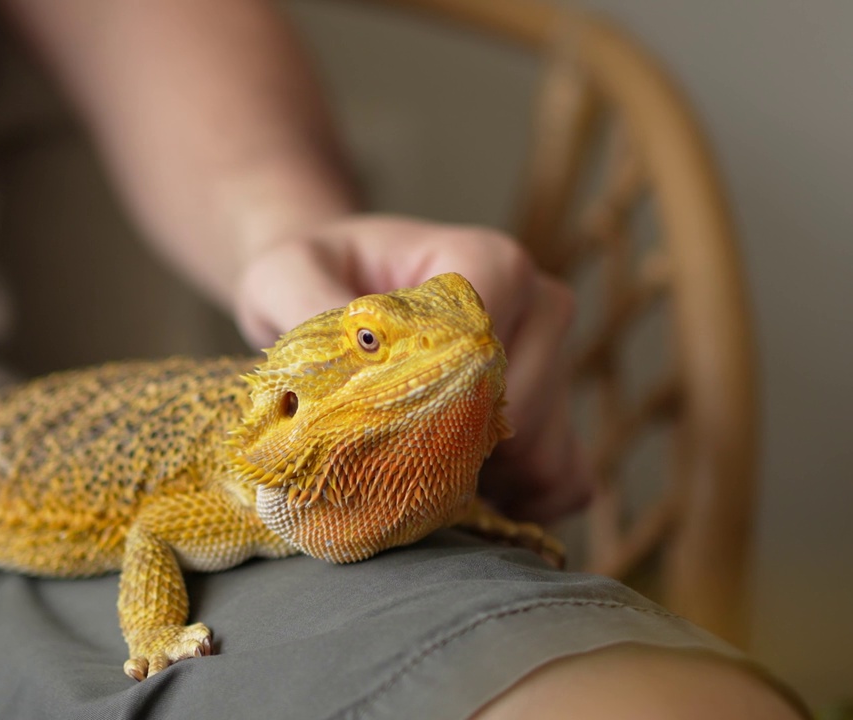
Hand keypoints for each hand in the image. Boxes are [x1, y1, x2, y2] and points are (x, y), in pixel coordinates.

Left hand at [233, 215, 591, 522]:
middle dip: (455, 453)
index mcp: (485, 260)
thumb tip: (338, 367)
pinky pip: (566, 478)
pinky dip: (521, 505)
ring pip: (549, 447)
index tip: (382, 426)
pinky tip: (461, 504)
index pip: (489, 346)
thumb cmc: (316, 274)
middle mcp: (537, 303)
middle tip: (382, 470)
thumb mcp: (286, 275)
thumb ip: (306, 306)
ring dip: (487, 483)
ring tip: (413, 486)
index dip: (437, 402)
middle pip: (526, 405)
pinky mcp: (555, 411)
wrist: (336, 282)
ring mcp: (555, 359)